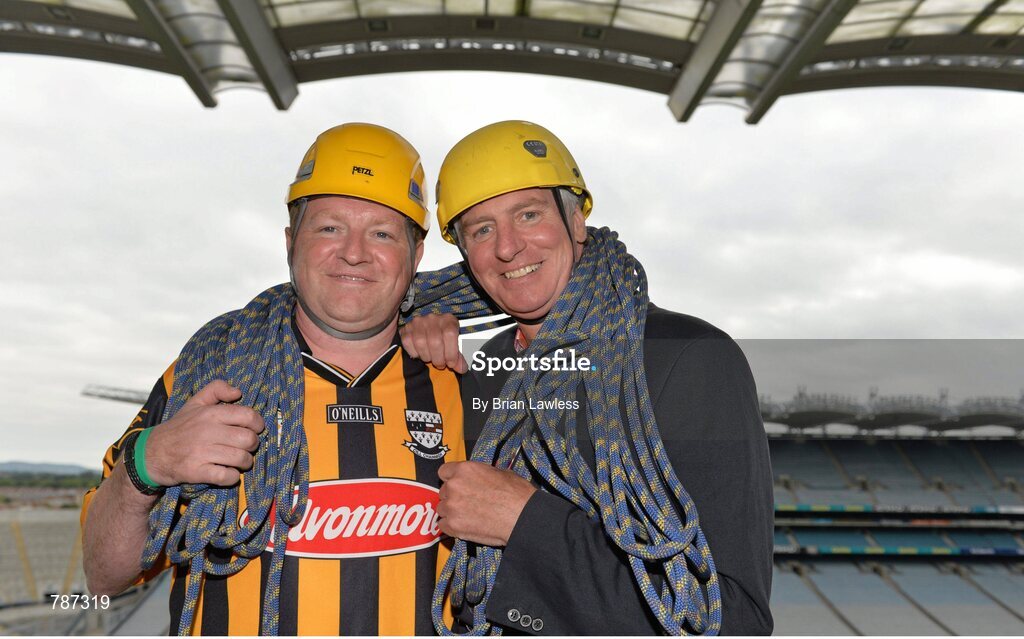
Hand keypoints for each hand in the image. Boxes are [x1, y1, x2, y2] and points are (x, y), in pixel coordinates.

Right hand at [144, 380, 264, 486]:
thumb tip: (238, 391)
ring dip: (245, 462)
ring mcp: (202, 453)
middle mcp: (207, 432)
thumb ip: (216, 389)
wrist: (151, 453)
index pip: (248, 416)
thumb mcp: (195, 402)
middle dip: (252, 445)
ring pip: (241, 458)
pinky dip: (232, 477)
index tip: (255, 429)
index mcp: (210, 414)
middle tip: (246, 447)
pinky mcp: (196, 472)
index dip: (257, 424)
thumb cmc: (179, 427)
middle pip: (249, 439)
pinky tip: (228, 472)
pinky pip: (227, 476)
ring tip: (239, 461)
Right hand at [400, 313, 466, 372]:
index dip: (451, 353)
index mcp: (449, 320)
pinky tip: (421, 353)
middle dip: (438, 359)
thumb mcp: (453, 345)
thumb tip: (462, 369)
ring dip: (427, 356)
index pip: (450, 334)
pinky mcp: (406, 328)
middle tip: (441, 364)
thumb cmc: (443, 339)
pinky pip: (408, 343)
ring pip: (421, 343)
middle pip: (435, 341)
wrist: (427, 330)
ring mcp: (418, 322)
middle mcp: (433, 318)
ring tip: (431, 358)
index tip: (451, 363)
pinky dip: (415, 353)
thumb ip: (458, 357)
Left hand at [437, 461, 536, 546]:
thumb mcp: (500, 472)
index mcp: (464, 470)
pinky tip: (465, 525)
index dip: (451, 479)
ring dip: (452, 512)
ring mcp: (452, 507)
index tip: (457, 485)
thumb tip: (478, 478)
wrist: (522, 517)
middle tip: (468, 502)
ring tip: (468, 516)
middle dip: (453, 496)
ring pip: (442, 509)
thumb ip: (480, 474)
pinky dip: (451, 526)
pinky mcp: (453, 526)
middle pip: (443, 491)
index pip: (444, 471)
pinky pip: (443, 525)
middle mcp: (454, 486)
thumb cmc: (516, 494)